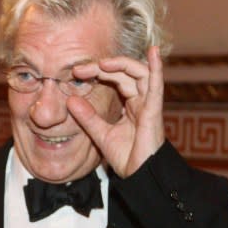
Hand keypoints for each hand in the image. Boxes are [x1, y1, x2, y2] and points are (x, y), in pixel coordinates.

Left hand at [68, 45, 164, 177]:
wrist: (139, 175)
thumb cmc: (126, 156)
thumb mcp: (99, 133)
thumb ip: (87, 117)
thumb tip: (70, 100)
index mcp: (130, 104)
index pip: (115, 79)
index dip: (98, 72)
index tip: (76, 73)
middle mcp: (141, 100)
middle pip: (125, 73)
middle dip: (103, 67)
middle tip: (80, 69)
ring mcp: (149, 104)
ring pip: (139, 73)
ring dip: (121, 65)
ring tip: (102, 63)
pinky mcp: (154, 111)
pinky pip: (156, 85)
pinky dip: (156, 67)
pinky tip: (153, 52)